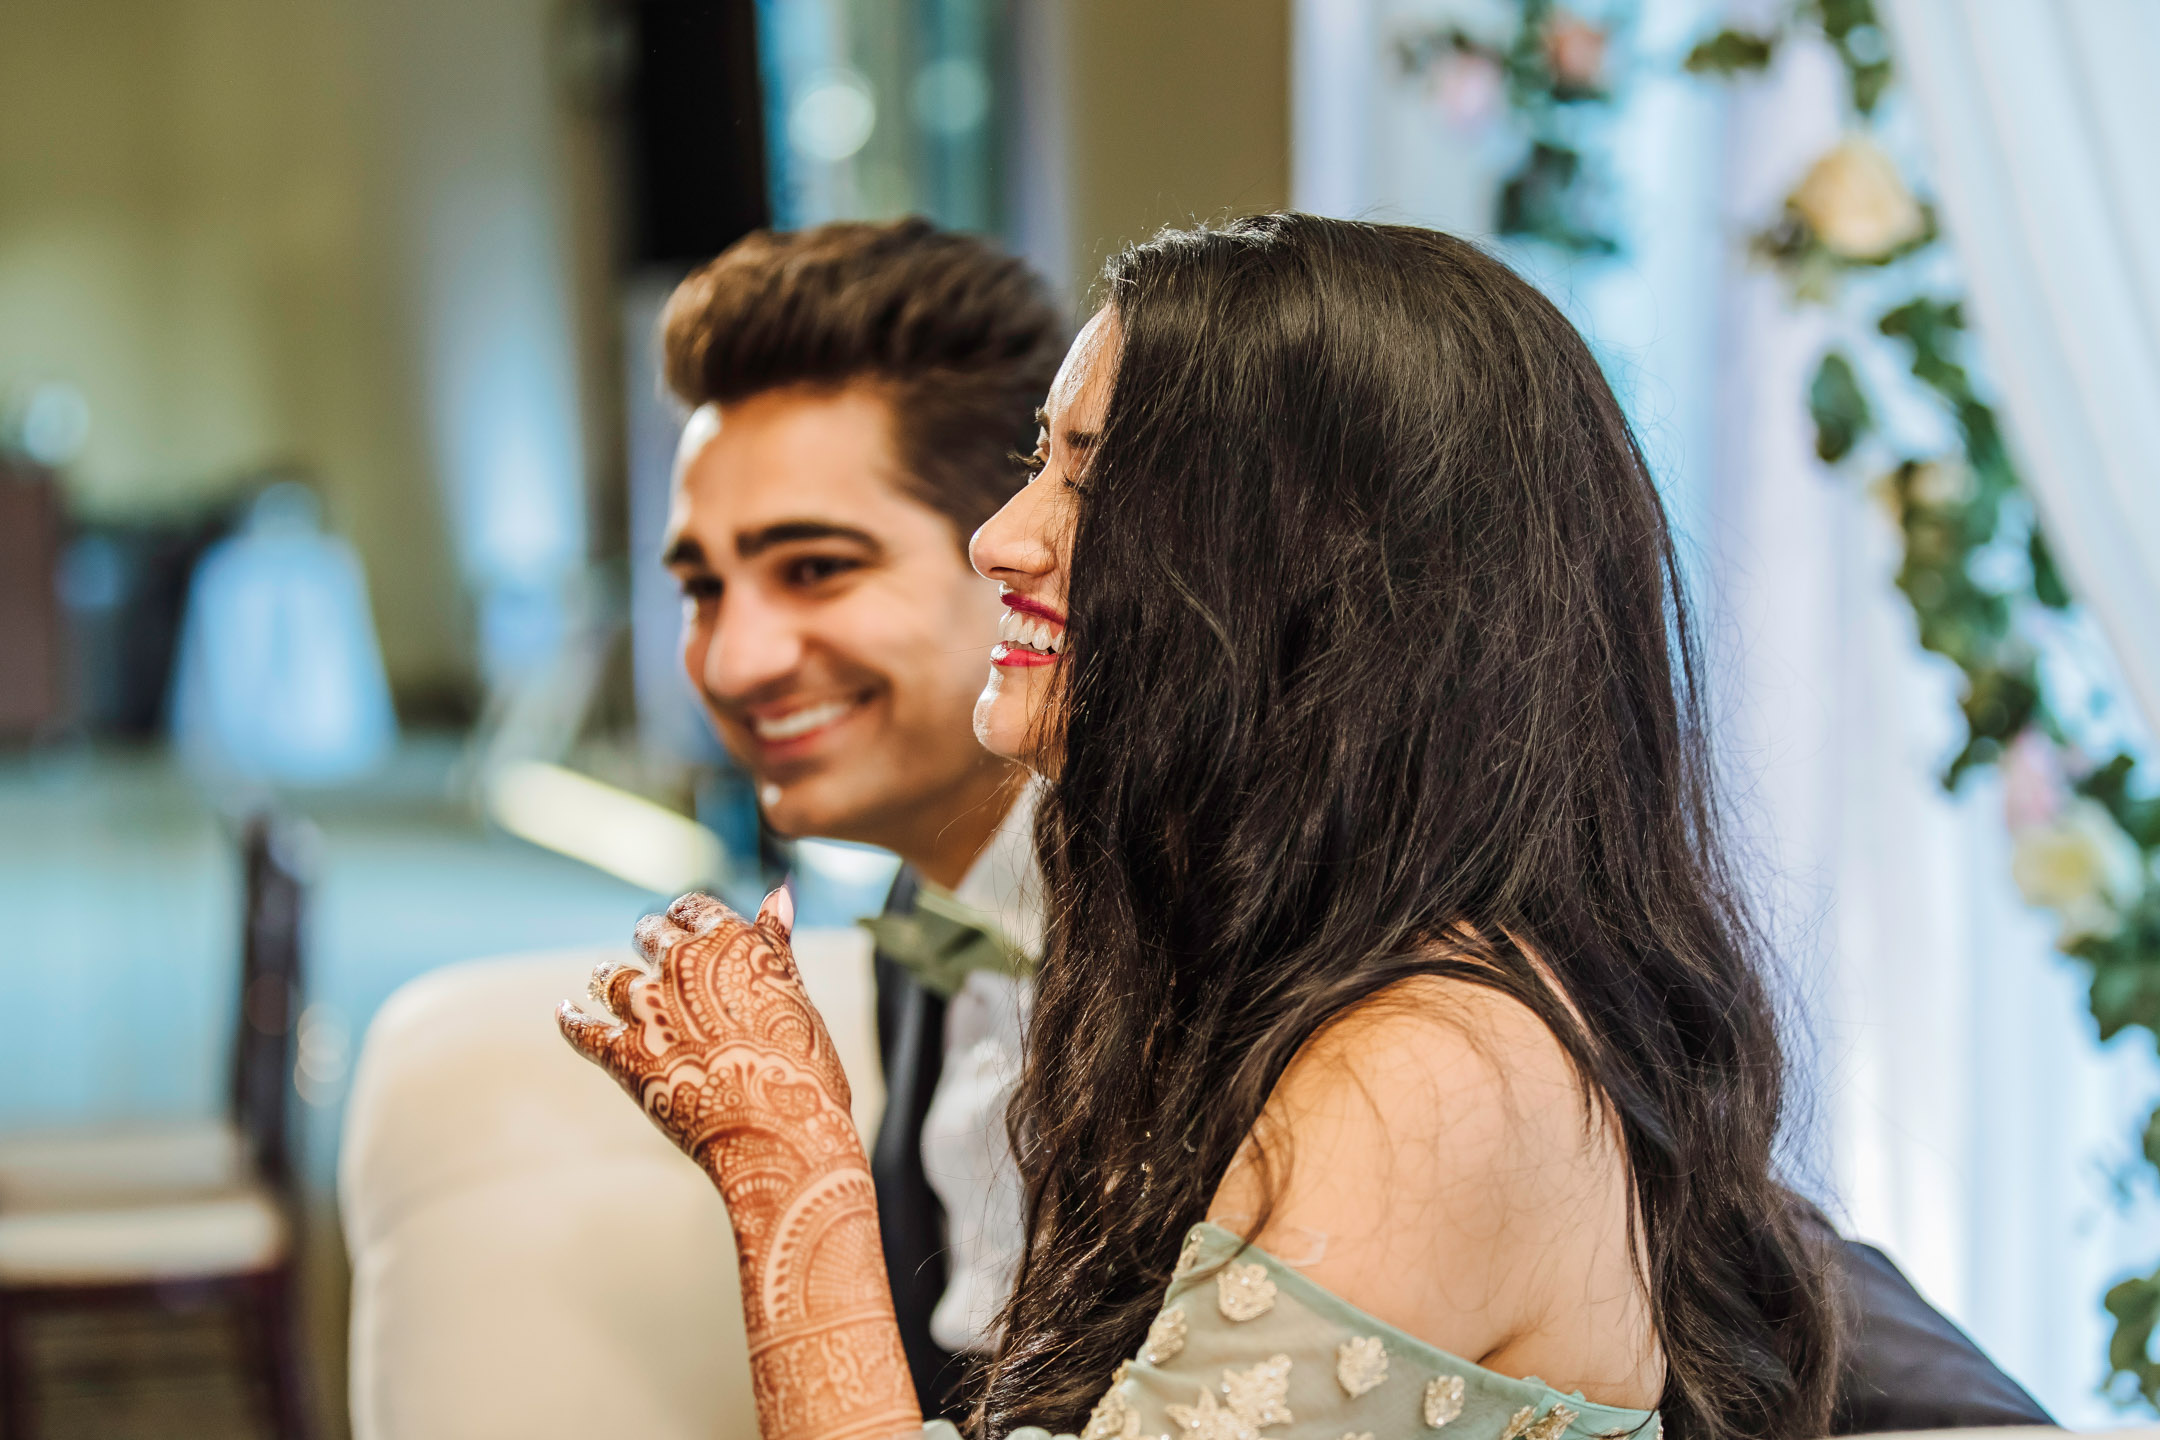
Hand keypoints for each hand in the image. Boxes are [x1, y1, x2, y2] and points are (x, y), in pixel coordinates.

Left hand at [559, 889, 918, 1439]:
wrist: (784, 1141)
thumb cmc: (807, 1073)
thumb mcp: (798, 998)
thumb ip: (776, 944)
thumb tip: (777, 893)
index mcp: (733, 942)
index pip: (695, 907)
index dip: (686, 916)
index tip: (683, 926)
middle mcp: (686, 964)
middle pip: (650, 934)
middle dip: (649, 941)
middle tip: (650, 953)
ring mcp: (650, 1009)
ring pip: (611, 975)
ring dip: (609, 977)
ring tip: (606, 983)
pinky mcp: (622, 1055)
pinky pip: (582, 1027)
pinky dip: (572, 1018)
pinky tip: (567, 1013)